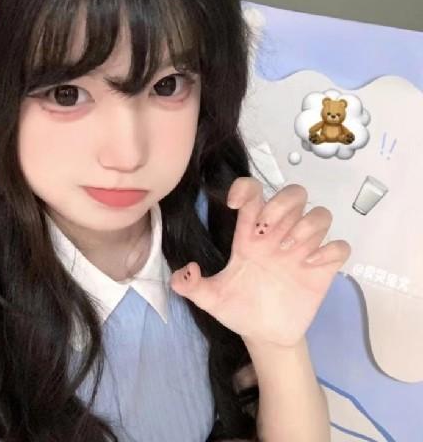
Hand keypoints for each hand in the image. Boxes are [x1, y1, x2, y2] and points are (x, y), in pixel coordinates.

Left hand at [170, 177, 350, 347]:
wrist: (264, 336)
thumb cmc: (239, 309)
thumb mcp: (211, 299)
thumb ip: (191, 286)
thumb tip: (184, 272)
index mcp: (250, 235)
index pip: (253, 194)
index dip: (246, 188)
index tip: (235, 204)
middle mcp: (278, 236)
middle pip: (295, 194)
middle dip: (284, 203)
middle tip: (268, 229)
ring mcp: (302, 251)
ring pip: (320, 214)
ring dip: (308, 225)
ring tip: (289, 250)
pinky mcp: (322, 269)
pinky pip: (340, 247)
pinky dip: (331, 250)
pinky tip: (311, 265)